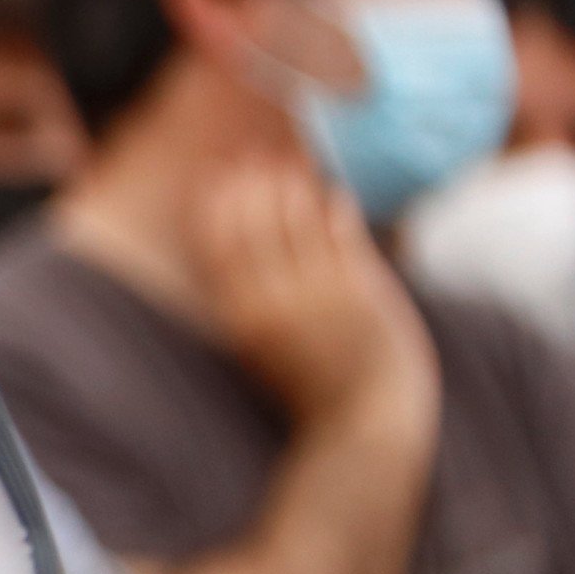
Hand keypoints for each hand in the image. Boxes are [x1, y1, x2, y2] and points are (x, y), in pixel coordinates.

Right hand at [188, 161, 434, 434]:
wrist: (362, 418)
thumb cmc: (306, 390)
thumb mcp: (257, 353)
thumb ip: (244, 306)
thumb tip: (228, 261)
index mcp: (239, 318)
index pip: (217, 246)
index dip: (214, 206)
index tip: (213, 176)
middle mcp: (274, 300)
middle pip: (254, 226)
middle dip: (250, 186)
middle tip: (248, 155)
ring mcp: (318, 292)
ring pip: (298, 224)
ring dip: (291, 190)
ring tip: (287, 165)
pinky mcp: (361, 288)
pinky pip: (343, 238)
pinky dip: (336, 213)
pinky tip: (332, 195)